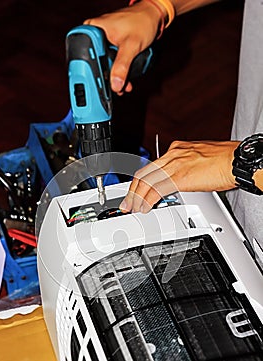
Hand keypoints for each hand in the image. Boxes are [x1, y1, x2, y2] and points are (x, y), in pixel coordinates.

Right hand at [84, 1, 162, 93]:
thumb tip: (115, 84)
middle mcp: (94, 34)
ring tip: (122, 85)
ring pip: (102, 65)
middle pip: (94, 62)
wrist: (152, 17)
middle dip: (105, 78)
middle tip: (114, 87)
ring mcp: (102, 41)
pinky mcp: (109, 47)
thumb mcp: (131, 46)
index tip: (100, 84)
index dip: (91, 72)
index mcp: (92, 28)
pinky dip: (116, 72)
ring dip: (112, 77)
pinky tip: (123, 80)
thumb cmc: (142, 22)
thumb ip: (122, 66)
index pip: (85, 54)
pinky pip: (109, 63)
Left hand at [119, 140, 238, 212]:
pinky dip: (147, 200)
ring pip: (145, 181)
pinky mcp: (179, 177)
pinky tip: (145, 208)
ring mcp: (174, 165)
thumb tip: (184, 179)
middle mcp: (172, 154)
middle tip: (126, 202)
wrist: (236, 160)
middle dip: (132, 190)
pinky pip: (156, 190)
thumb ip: (187, 168)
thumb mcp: (200, 160)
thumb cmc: (226, 161)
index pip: (151, 167)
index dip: (141, 181)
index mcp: (177, 150)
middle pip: (143, 173)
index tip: (136, 191)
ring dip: (136, 197)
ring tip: (132, 208)